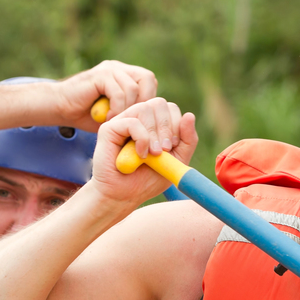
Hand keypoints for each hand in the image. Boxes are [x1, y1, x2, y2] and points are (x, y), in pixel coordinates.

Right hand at [54, 60, 158, 129]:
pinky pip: (118, 91)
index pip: (150, 82)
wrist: (59, 108)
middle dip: (144, 102)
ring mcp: (109, 69)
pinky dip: (117, 108)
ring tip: (116, 122)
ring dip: (127, 109)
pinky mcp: (99, 75)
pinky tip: (108, 119)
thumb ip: (132, 113)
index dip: (149, 101)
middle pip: (147, 78)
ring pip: (133, 88)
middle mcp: (119, 68)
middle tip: (134, 121)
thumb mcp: (116, 116)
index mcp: (125, 75)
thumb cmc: (86, 115)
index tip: (142, 121)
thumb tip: (154, 124)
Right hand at [88, 97, 197, 211]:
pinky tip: (140, 155)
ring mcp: (123, 121)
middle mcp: (137, 119)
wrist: (122, 197)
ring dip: (154, 133)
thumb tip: (189, 115)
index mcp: (153, 124)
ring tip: (152, 154)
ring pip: (145, 108)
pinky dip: (141, 138)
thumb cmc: (146, 181)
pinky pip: (132, 122)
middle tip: (164, 150)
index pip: (170, 108)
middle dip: (167, 127)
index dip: (176, 124)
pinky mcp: (109, 128)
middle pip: (159, 103)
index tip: (173, 146)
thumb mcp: (175, 162)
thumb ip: (187, 141)